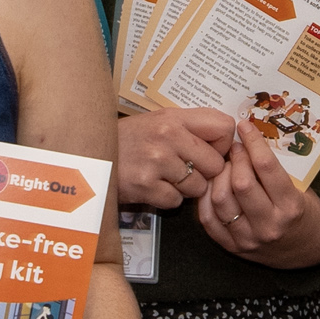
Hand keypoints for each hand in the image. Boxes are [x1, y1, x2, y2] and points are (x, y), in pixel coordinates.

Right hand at [117, 107, 238, 209]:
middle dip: (204, 172)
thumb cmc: (128, 140)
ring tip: (165, 177)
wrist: (90, 155)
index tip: (211, 151)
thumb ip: (191, 127)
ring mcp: (156, 161)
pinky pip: (176, 201)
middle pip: (215, 164)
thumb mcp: (158, 122)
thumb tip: (229, 138)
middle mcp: (167, 136)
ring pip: (198, 187)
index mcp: (174, 117)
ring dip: (185, 188)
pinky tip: (153, 187)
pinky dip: (166, 199)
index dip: (223, 145)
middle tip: (185, 169)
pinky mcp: (145, 186)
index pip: (225, 128)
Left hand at [198, 133, 319, 267]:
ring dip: (218, 176)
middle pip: (240, 183)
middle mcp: (269, 225)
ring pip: (220, 199)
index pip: (266, 167)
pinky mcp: (233, 247)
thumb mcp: (301, 190)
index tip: (245, 127)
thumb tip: (249, 140)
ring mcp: (249, 239)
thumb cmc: (305, 213)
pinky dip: (206, 197)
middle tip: (235, 147)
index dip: (252, 141)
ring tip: (224, 166)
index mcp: (291, 207)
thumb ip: (276, 171)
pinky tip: (213, 185)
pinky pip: (208, 219)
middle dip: (235, 158)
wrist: (307, 251)